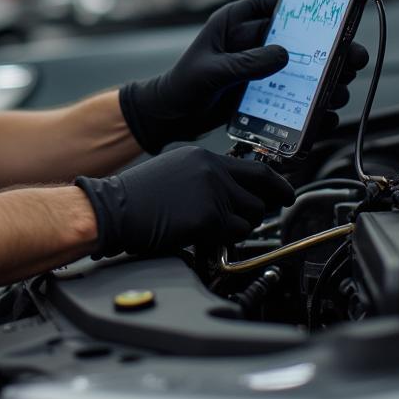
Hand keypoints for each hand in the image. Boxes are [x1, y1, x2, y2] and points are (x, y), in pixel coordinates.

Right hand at [75, 147, 294, 257]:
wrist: (113, 209)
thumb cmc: (137, 196)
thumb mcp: (175, 171)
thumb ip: (206, 177)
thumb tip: (233, 194)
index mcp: (204, 157)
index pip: (255, 169)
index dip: (277, 185)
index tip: (286, 195)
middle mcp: (213, 170)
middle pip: (259, 195)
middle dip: (257, 212)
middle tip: (244, 221)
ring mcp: (212, 193)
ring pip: (250, 218)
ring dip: (237, 228)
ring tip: (211, 229)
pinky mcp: (208, 217)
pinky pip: (233, 235)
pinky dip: (222, 241)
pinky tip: (200, 236)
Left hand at [119, 0, 369, 153]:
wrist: (169, 119)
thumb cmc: (181, 87)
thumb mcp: (210, 73)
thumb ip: (244, 64)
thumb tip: (284, 55)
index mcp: (234, 24)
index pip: (269, 6)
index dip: (298, 6)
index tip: (330, 15)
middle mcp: (251, 43)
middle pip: (298, 40)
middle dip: (328, 50)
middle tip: (354, 60)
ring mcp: (260, 70)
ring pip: (302, 70)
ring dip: (325, 81)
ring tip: (341, 93)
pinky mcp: (264, 94)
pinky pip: (293, 97)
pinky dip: (310, 107)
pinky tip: (325, 116)